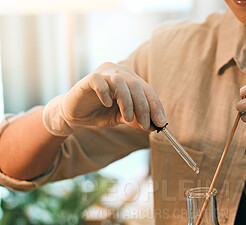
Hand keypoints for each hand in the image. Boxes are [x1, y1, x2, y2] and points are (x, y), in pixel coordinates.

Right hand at [43, 62, 166, 135]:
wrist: (78, 115)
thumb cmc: (103, 113)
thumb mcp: (124, 118)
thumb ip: (139, 120)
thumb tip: (156, 126)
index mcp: (131, 79)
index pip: (148, 91)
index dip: (156, 107)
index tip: (161, 123)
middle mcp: (119, 72)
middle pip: (136, 85)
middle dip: (144, 108)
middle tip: (145, 125)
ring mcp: (104, 73)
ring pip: (121, 82)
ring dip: (127, 103)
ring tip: (127, 119)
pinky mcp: (89, 78)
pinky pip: (100, 81)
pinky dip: (106, 93)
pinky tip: (107, 105)